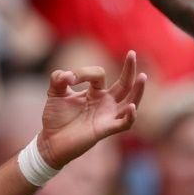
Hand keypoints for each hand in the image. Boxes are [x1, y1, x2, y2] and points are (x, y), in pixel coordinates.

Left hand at [37, 51, 146, 168]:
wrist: (50, 141)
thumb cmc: (55, 117)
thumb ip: (58, 78)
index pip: (99, 75)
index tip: (68, 79)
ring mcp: (107, 116)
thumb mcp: (55, 93)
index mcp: (94, 92)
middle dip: (129, 69)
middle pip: (124, 84)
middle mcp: (105, 102)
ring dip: (138, 90)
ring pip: (130, 101)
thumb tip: (68, 74)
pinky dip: (130, 116)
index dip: (84, 73)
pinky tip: (131, 106)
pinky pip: (123, 123)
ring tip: (143, 76)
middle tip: (132, 53)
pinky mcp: (105, 129)